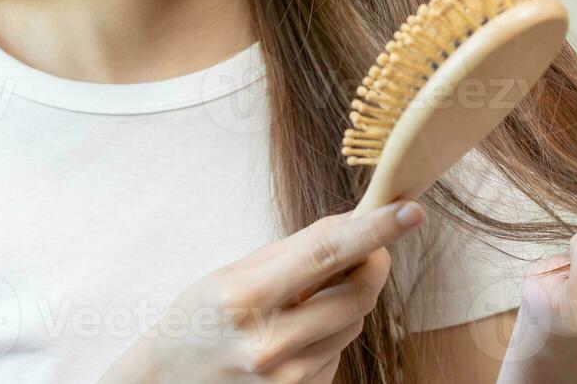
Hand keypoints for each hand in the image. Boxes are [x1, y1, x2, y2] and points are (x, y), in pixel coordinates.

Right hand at [100, 199, 425, 383]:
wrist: (166, 382)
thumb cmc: (200, 318)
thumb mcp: (234, 273)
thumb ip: (296, 252)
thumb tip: (356, 225)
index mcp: (246, 296)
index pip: (326, 255)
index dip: (374, 231)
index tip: (410, 210)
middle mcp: (269, 343)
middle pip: (356, 296)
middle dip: (371, 265)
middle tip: (366, 247)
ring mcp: (286, 380)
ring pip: (352, 325)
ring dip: (344, 304)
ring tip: (303, 303)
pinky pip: (338, 355)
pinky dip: (328, 337)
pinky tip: (294, 337)